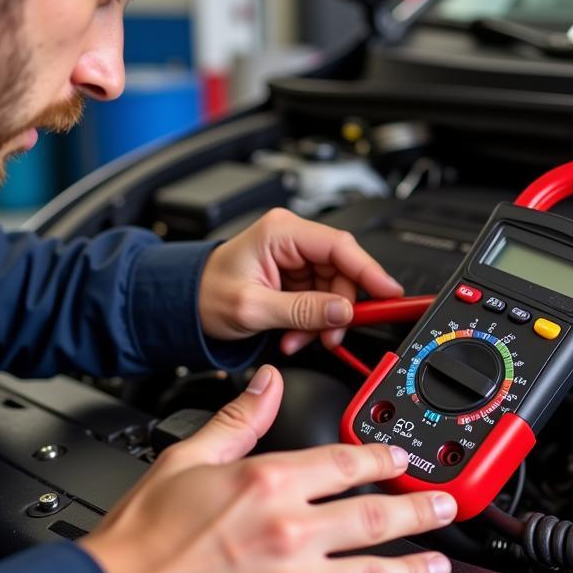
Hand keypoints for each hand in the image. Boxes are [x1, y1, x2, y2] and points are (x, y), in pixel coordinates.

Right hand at [80, 365, 455, 572]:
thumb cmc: (138, 547)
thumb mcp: (183, 463)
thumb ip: (237, 422)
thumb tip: (266, 384)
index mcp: (267, 485)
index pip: (345, 463)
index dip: (380, 460)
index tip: (398, 463)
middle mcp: (290, 535)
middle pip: (377, 519)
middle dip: (421, 512)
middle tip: (444, 508)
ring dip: (415, 569)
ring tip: (437, 565)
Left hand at [198, 208, 403, 354]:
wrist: (182, 305)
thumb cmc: (204, 294)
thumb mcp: (253, 308)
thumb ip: (302, 310)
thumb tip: (343, 312)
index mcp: (282, 232)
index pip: (340, 247)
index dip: (370, 272)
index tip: (389, 294)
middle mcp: (292, 239)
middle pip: (342, 271)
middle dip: (339, 309)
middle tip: (330, 336)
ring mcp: (294, 258)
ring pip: (333, 290)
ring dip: (323, 321)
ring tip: (300, 340)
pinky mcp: (294, 276)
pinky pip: (320, 299)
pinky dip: (312, 322)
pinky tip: (295, 335)